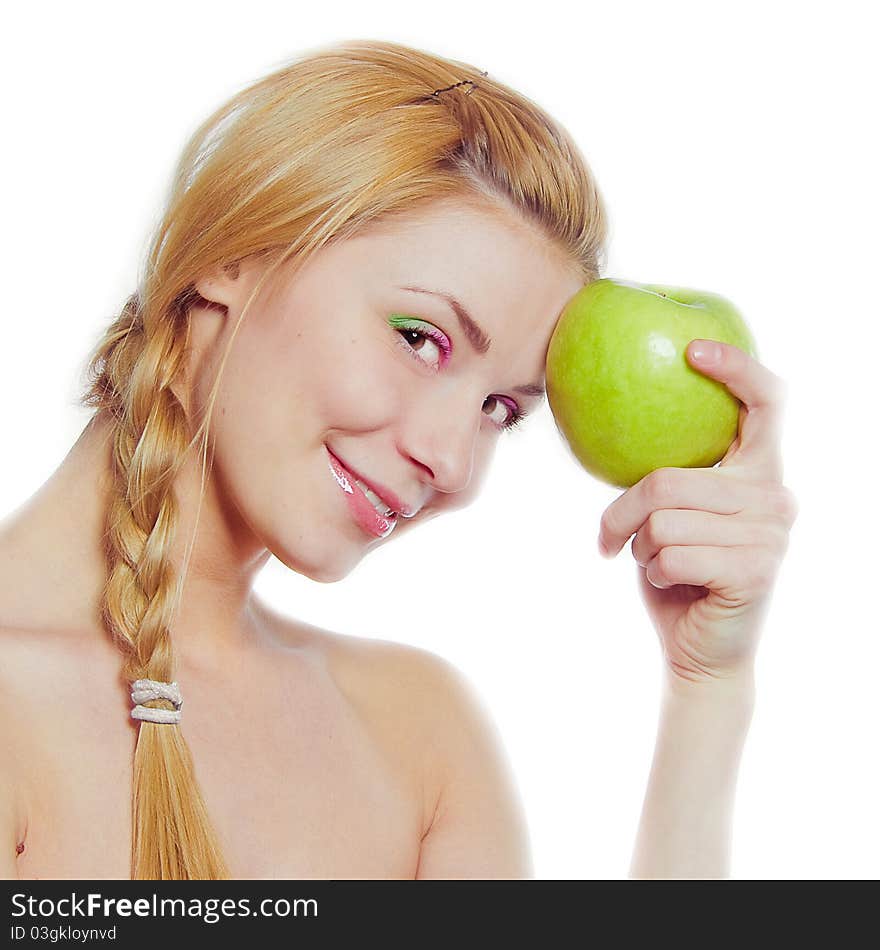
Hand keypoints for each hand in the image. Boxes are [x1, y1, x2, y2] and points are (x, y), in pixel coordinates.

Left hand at [596, 340, 798, 684]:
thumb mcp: (674, 515)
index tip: (692, 349)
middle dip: (622, 514)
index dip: (735, 368)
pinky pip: (670, 554)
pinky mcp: (754, 571)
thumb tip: (618, 419)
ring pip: (662, 520)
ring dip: (640, 549)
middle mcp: (775, 498)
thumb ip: (671, 476)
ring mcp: (770, 535)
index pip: (766, 404)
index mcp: (759, 473)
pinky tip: (671, 584)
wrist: (699, 650)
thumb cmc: (679, 573)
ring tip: (657, 564)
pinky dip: (652, 572)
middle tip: (611, 538)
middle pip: (668, 479)